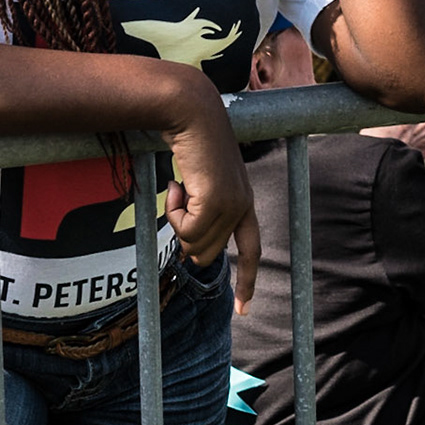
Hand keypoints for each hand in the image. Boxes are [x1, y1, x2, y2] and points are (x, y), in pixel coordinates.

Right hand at [159, 83, 259, 312]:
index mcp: (244, 203)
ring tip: (181, 187)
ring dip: (177, 220)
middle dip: (184, 236)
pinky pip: (186, 229)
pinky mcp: (217, 201)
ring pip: (193, 244)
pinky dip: (173, 211)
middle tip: (179, 201)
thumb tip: (192, 253)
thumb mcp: (200, 186)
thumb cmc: (190, 147)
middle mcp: (243, 207)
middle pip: (207, 254)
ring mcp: (233, 205)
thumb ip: (202, 215)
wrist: (192, 116)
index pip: (250, 250)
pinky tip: (178, 183)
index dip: (246, 280)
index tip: (244, 309)